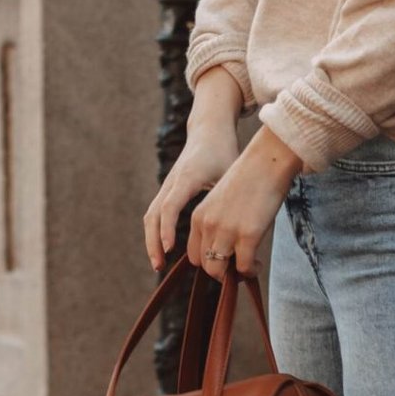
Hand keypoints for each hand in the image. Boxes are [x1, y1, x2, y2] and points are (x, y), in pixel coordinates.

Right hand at [144, 116, 242, 269]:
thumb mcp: (230, 172)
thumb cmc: (223, 151)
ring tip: (158, 263)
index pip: (171, 206)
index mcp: (188, 177)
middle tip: (159, 265)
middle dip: (153, 241)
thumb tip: (243, 233)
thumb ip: (230, 200)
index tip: (169, 248)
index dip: (168, 228)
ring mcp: (167, 185)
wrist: (209, 130)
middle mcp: (172, 182)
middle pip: (153, 214)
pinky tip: (163, 249)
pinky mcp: (168, 189)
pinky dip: (156, 231)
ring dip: (151, 240)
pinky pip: (156, 213)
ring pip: (151, 215)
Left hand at [187, 128, 301, 279]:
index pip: (194, 254)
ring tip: (248, 267)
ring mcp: (227, 231)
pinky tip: (258, 263)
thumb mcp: (223, 201)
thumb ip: (219, 223)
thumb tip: (228, 249)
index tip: (226, 260)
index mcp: (199, 216)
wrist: (267, 161)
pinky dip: (251, 270)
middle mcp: (208, 225)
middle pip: (205, 265)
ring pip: (219, 271)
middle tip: (239, 268)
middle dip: (222, 272)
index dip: (210, 261)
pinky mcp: (248, 235)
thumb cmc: (251, 178)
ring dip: (234, 275)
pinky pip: (244, 267)